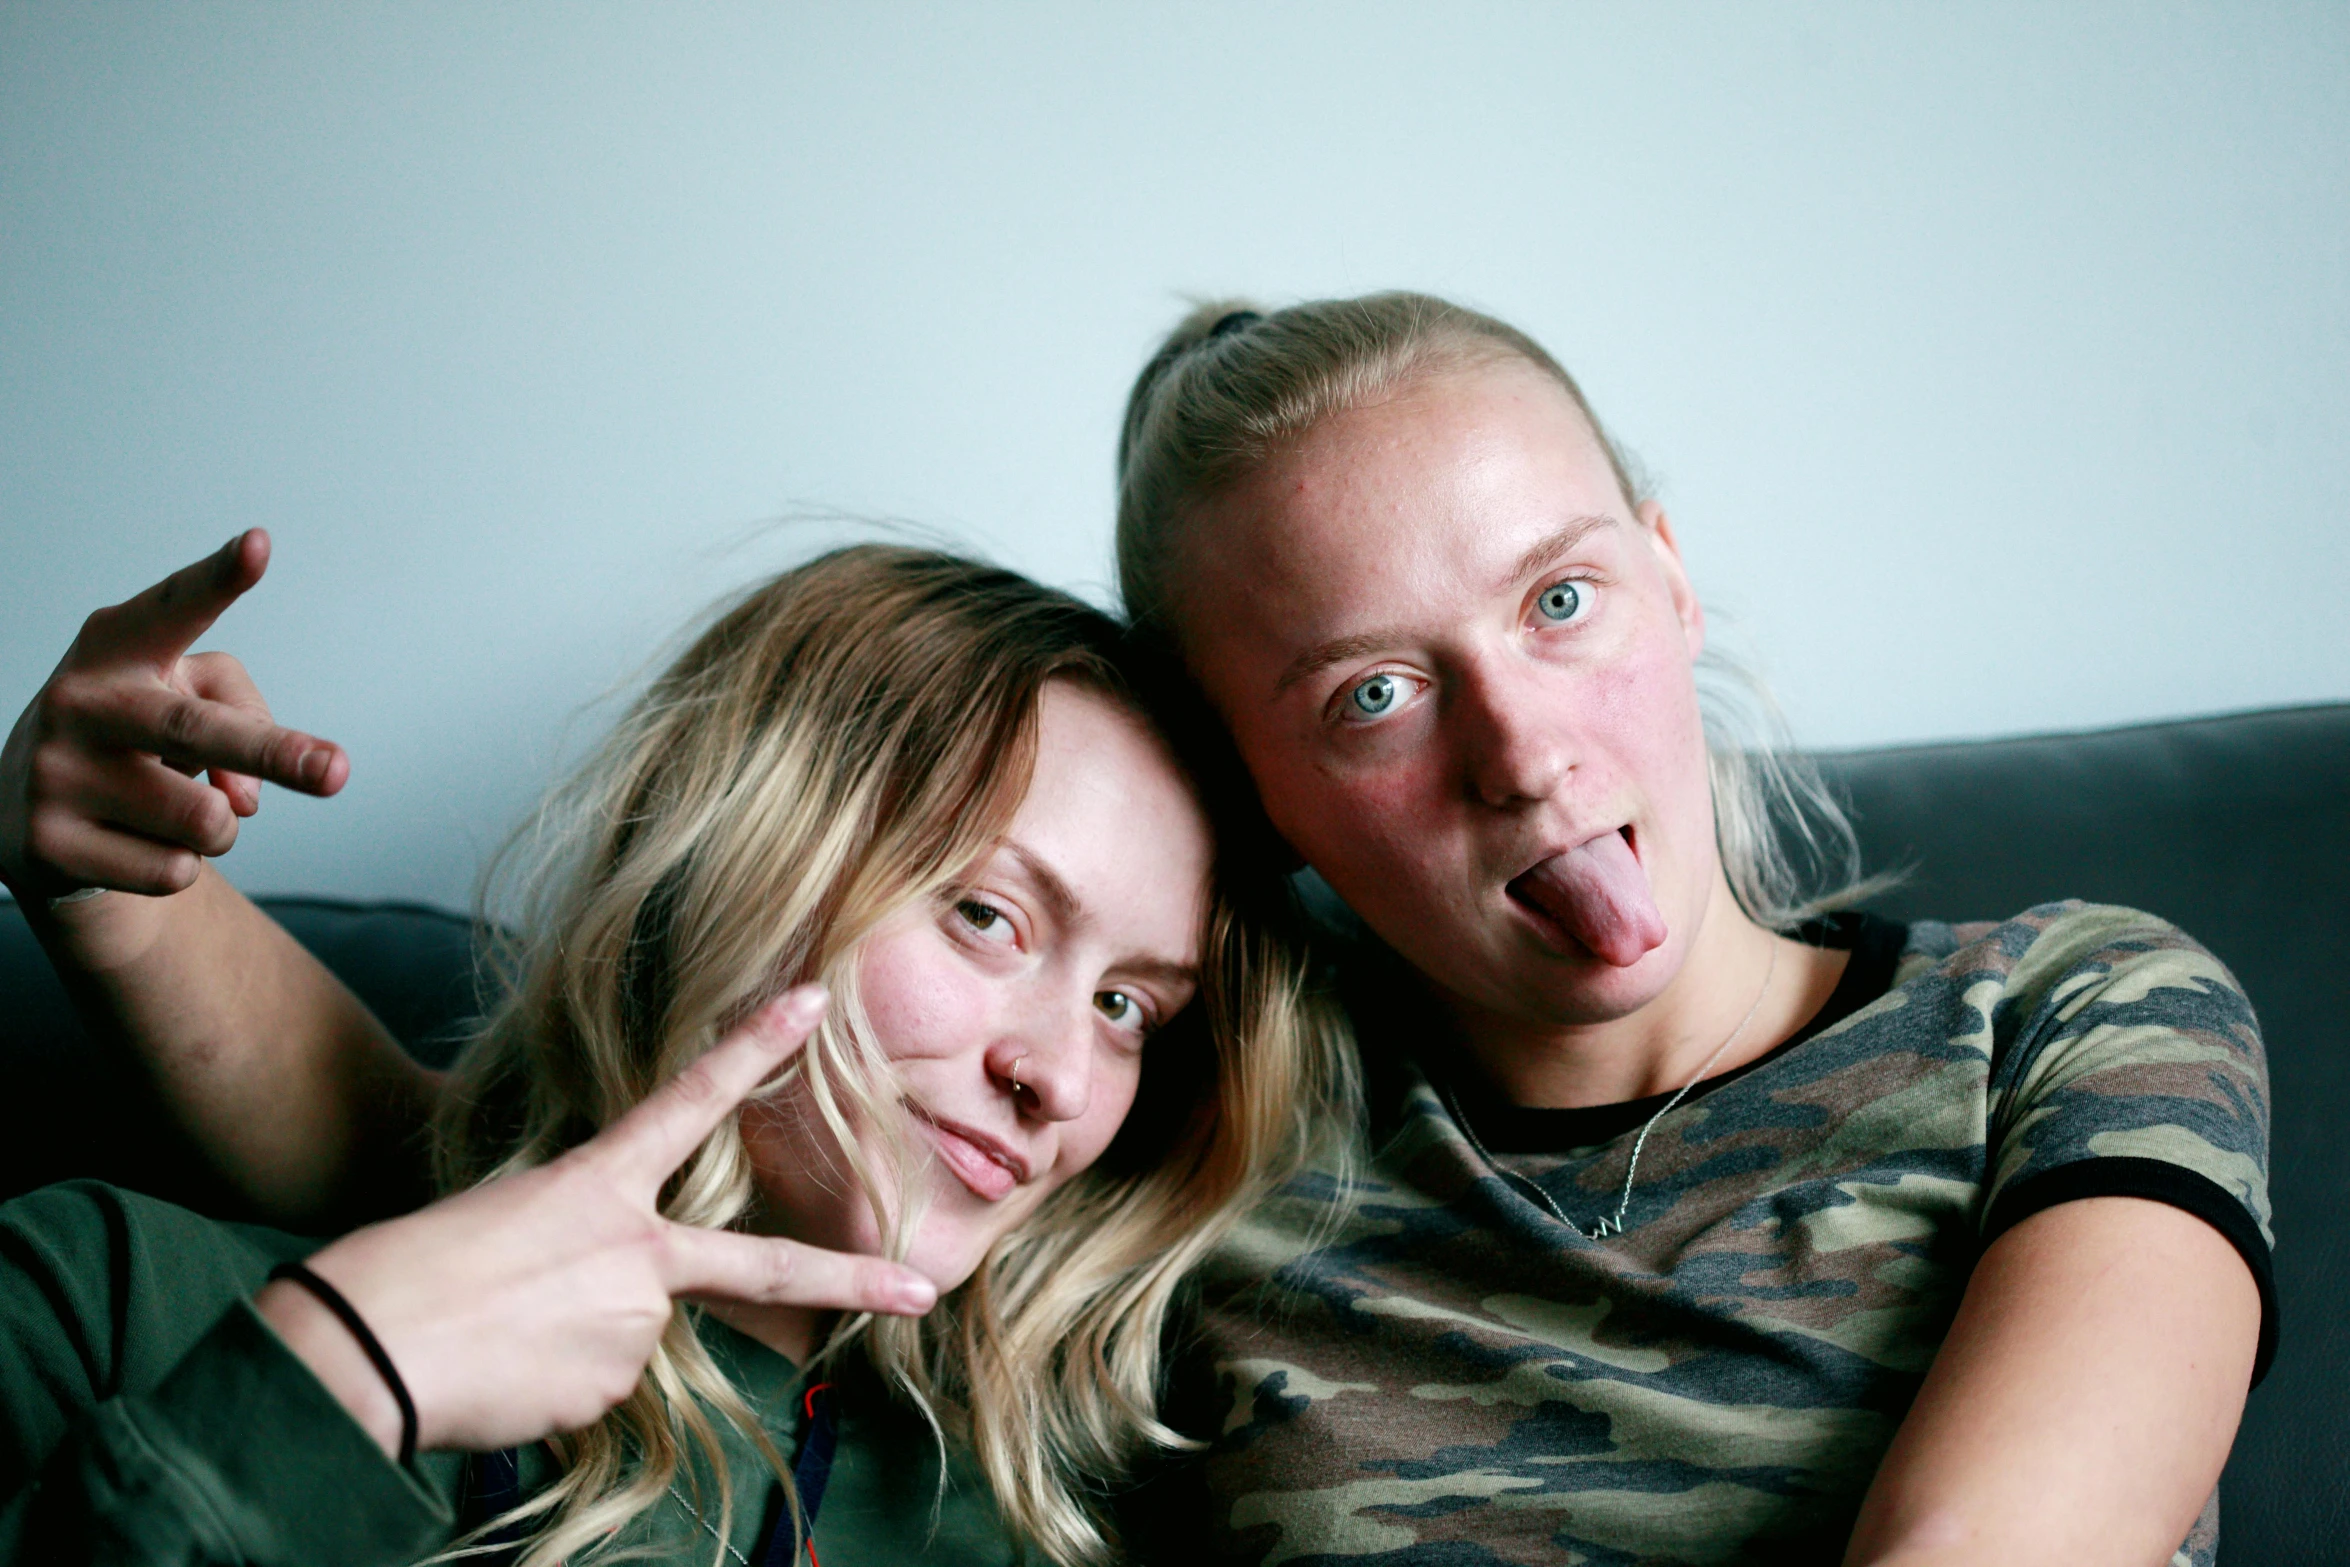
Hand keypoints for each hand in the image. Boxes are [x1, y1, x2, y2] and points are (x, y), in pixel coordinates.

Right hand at [0, 529, 346, 902]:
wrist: (26, 816)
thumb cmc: (134, 737)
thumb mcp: (182, 699)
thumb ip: (239, 722)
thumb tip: (240, 805)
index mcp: (116, 648)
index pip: (174, 609)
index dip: (217, 578)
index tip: (260, 544)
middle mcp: (77, 701)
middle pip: (197, 731)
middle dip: (273, 754)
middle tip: (335, 771)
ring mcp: (54, 773)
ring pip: (206, 822)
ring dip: (218, 828)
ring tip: (166, 809)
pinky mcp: (45, 844)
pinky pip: (173, 871)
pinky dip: (175, 867)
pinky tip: (124, 843)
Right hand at [256, 987, 937, 1456]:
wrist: (363, 1352)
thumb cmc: (408, 1275)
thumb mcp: (504, 1219)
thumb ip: (582, 1242)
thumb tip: (610, 1298)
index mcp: (597, 1183)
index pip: (690, 1099)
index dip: (753, 1046)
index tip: (813, 1002)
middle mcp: (635, 1250)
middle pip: (759, 1265)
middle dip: (851, 1280)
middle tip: (919, 1294)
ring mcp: (633, 1323)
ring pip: (635, 1334)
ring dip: (580, 1341)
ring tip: (501, 1334)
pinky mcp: (612, 1388)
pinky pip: (600, 1385)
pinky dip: (556, 1385)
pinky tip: (504, 1372)